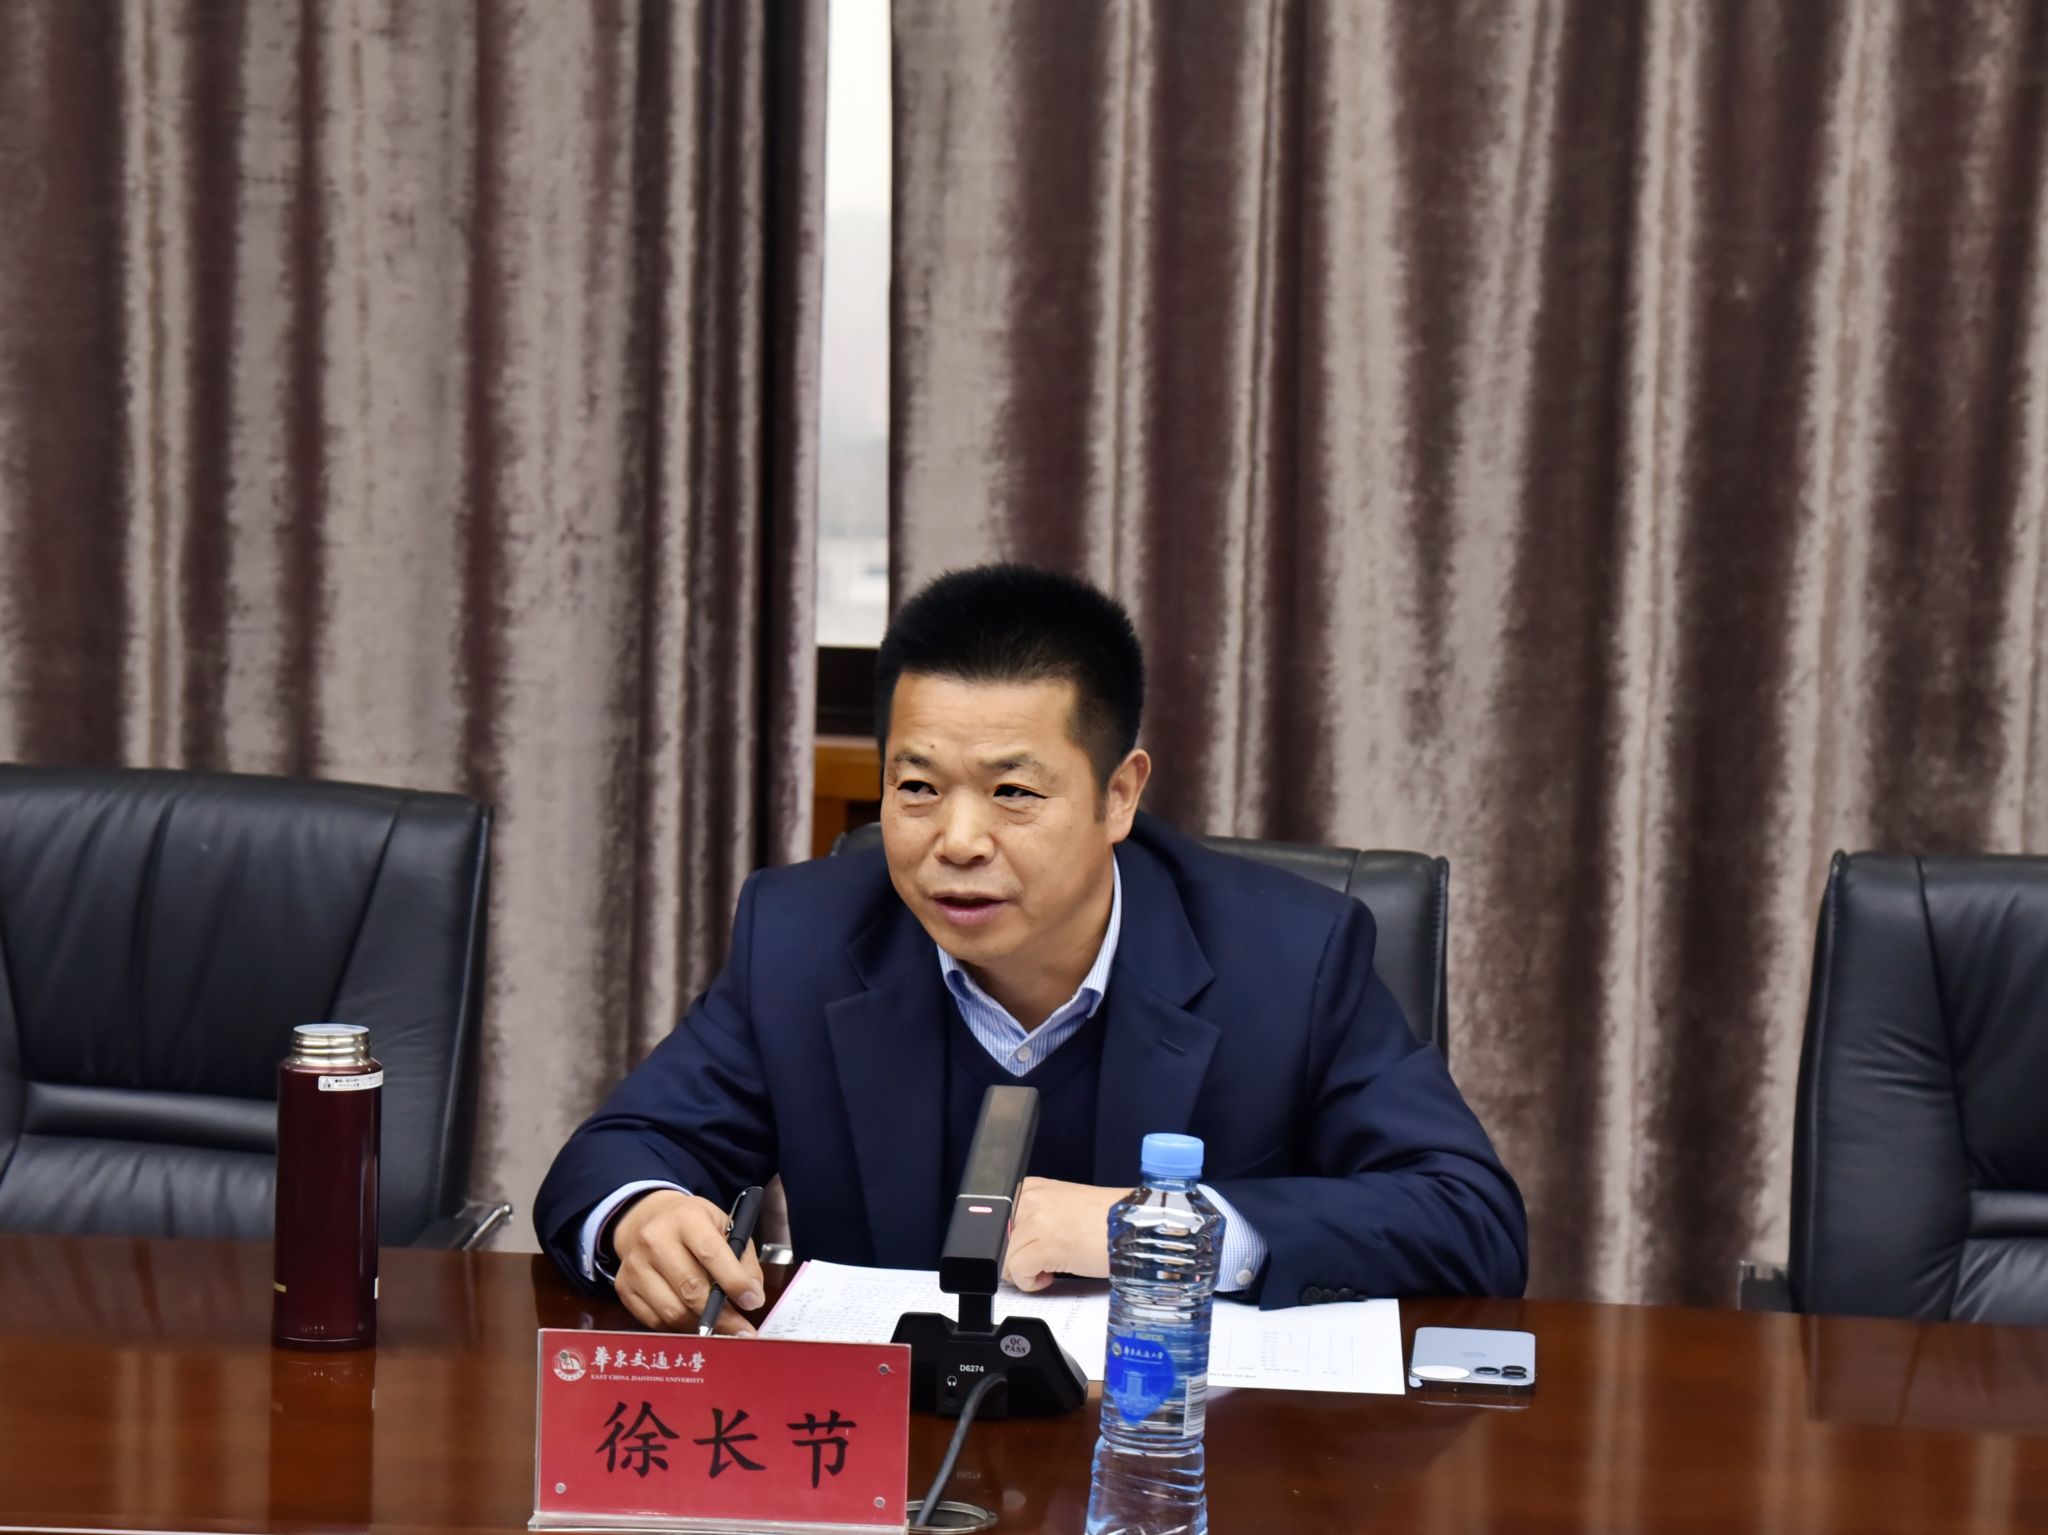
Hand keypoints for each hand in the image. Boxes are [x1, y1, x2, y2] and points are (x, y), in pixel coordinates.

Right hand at [610, 1190, 764, 1334]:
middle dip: (722, 1315)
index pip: (710, 1253)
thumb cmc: (696, 1227)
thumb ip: (743, 1260)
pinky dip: (679, 1328)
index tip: (753, 1303)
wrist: (649, 1220)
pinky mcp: (623, 1287)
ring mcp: (634, 1265)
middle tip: (742, 1331)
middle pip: (690, 1288)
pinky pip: (655, 1321)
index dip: (734, 1281)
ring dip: (701, 1327)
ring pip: (672, 1311)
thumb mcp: (725, 1228)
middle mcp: (654, 1239)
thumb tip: (751, 1297)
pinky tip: (695, 1325)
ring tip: (722, 1331)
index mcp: (686, 1218)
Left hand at [1003, 1177, 1126, 1291]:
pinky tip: (1051, 1276)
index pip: (998, 1224)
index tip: (1024, 1254)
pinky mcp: (1046, 1245)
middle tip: (1041, 1263)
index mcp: (1032, 1188)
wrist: (1134, 1225)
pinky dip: (1032, 1283)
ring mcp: (1036, 1221)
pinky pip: (1018, 1272)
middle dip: (1016, 1260)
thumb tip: (1014, 1245)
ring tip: (1050, 1269)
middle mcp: (1030, 1200)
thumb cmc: (1106, 1220)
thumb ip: (1036, 1219)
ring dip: (1025, 1272)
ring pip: (1005, 1259)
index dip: (1010, 1245)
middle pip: (999, 1243)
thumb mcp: (1063, 1209)